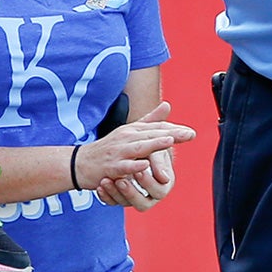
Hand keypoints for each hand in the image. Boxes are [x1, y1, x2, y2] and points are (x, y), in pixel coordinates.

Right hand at [74, 101, 194, 210]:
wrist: (80, 163)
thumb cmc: (108, 149)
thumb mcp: (129, 132)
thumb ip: (150, 120)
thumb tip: (168, 105)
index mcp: (132, 131)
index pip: (156, 128)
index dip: (174, 129)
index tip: (192, 132)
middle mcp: (126, 138)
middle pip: (151, 135)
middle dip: (171, 134)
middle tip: (190, 135)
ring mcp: (118, 152)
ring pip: (138, 147)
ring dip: (154, 144)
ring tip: (170, 142)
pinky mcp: (111, 167)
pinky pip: (123, 166)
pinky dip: (134, 165)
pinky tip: (144, 164)